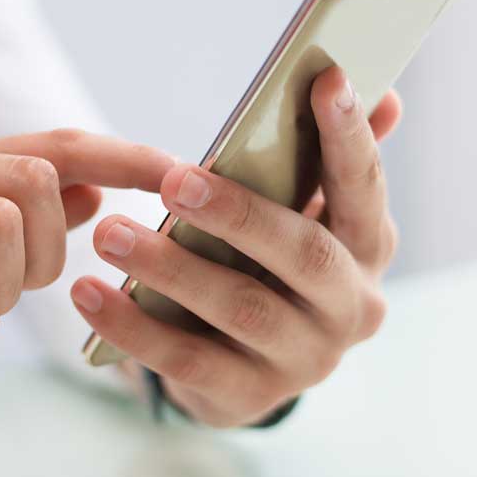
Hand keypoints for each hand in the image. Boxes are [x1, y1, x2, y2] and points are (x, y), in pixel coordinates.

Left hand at [71, 66, 401, 426]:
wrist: (249, 365)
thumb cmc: (270, 265)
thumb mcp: (302, 216)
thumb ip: (331, 162)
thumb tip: (387, 94)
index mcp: (367, 250)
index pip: (364, 189)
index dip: (349, 136)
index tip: (326, 79)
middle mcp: (350, 307)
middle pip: (304, 254)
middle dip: (239, 214)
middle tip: (174, 180)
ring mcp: (304, 359)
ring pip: (240, 308)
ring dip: (171, 268)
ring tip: (109, 233)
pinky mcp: (249, 397)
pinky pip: (186, 362)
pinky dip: (134, 326)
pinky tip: (88, 293)